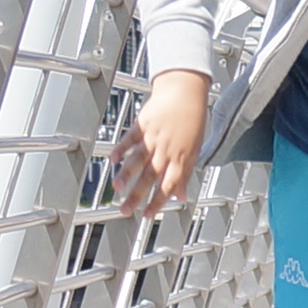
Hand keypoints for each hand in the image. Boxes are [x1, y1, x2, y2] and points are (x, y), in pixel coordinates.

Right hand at [117, 70, 212, 216]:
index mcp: (181, 158)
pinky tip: (112, 159)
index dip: (157, 202)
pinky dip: (121, 148)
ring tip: (117, 188)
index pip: (168, 185)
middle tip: (125, 211)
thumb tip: (182, 197)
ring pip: (138, 158)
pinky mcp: (143, 123)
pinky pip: (130, 138)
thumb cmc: (192, 121)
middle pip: (150, 176)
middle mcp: (166, 149)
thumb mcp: (195, 149)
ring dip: (127, 174)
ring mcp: (153, 136)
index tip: (146, 216)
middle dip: (137, 195)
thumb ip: (186, 174)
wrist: (186, 91)